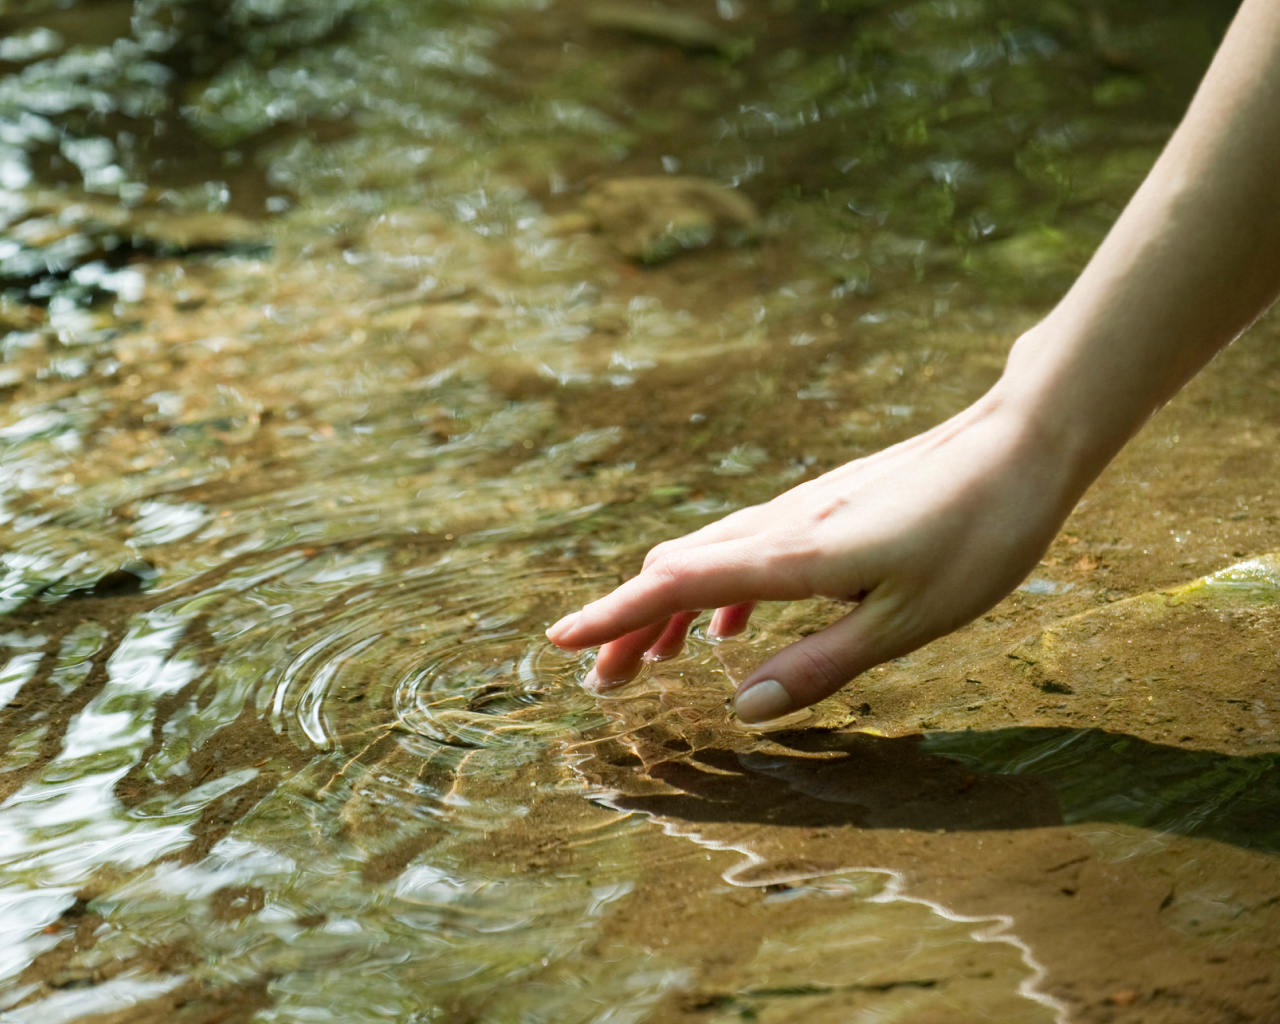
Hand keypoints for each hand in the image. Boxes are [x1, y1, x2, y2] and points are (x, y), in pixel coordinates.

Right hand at [546, 386, 1081, 722]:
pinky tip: (731, 629)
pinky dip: (718, 591)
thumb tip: (744, 708)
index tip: (560, 642)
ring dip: (670, 609)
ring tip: (652, 661)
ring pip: (708, 557)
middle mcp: (781, 525)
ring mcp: (801, 509)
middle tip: (604, 679)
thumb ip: (821, 665)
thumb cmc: (978, 533)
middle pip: (676, 571)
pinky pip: (746, 550)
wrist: (1020, 440)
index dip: (615, 617)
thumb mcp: (908, 620)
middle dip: (631, 625)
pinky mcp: (825, 506)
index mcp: (792, 556)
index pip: (676, 587)